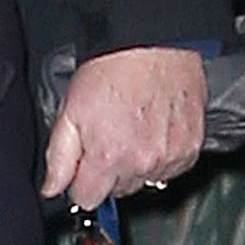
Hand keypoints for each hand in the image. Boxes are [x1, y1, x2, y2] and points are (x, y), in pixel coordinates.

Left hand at [41, 47, 205, 209]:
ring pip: (145, 181)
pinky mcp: (191, 148)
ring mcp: (170, 157)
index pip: (87, 200)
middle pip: (117, 192)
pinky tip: (153, 131)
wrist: (154, 44)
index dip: (80, 184)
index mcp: (108, 157)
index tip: (82, 168)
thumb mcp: (69, 112)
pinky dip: (161, 157)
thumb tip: (53, 188)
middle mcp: (142, 163)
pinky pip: (171, 169)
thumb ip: (59, 159)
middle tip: (108, 138)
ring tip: (132, 130)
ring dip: (136, 165)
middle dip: (108, 172)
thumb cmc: (112, 70)